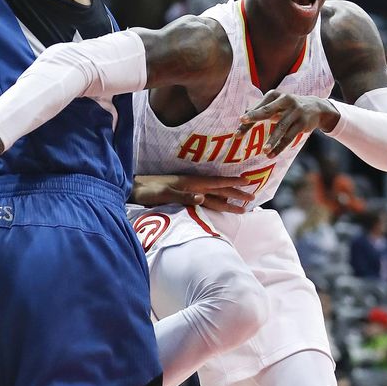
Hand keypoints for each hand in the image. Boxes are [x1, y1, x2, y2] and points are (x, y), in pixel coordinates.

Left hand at [133, 174, 255, 212]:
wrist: (134, 189)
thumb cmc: (148, 191)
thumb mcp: (165, 193)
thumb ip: (184, 196)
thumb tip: (203, 198)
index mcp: (191, 182)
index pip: (217, 183)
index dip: (233, 183)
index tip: (248, 181)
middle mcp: (193, 185)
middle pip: (219, 189)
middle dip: (236, 193)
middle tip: (252, 197)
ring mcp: (189, 190)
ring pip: (214, 195)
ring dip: (228, 198)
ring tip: (242, 203)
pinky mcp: (184, 196)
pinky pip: (206, 199)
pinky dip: (217, 201)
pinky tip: (221, 203)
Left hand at [239, 92, 338, 155]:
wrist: (316, 107)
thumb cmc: (289, 107)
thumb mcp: (277, 104)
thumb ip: (262, 110)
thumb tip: (243, 117)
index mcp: (275, 95)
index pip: (259, 108)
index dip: (248, 118)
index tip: (238, 126)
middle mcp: (285, 100)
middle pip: (267, 111)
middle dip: (254, 117)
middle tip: (242, 122)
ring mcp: (295, 112)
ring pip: (281, 128)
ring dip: (272, 140)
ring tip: (264, 151)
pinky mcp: (302, 123)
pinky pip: (289, 137)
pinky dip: (280, 147)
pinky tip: (271, 155)